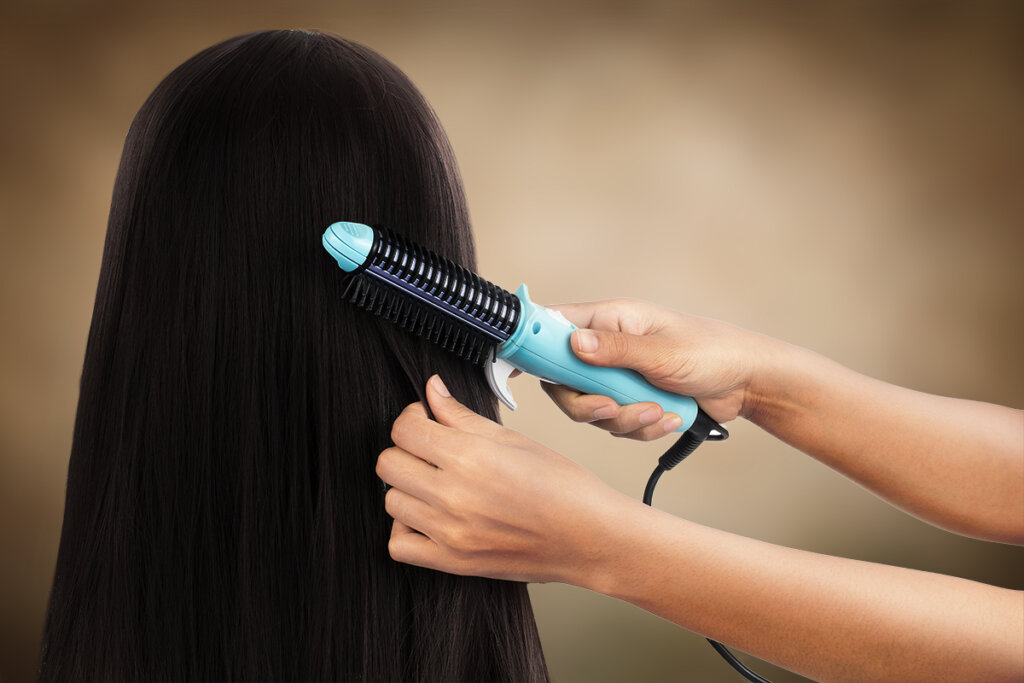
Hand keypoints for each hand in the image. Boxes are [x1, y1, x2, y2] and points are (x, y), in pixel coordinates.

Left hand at [376, 375, 634, 584]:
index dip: (411, 417)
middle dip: (406, 449)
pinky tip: (428, 515)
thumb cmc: (563, 487)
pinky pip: (398, 544)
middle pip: (389, 463)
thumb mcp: (513, 440)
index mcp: (471, 458)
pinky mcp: (452, 562)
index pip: (404, 430)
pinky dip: (406, 527)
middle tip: (429, 448)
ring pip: (391, 500)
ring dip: (407, 487)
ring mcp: (450, 533)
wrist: (589, 538)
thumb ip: (462, 416)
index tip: (424, 419)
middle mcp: (454, 496)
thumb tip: (432, 391)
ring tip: (435, 482)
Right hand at [543, 299, 775, 438]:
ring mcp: (618, 376)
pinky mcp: (632, 401)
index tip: (513, 368)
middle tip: (612, 409)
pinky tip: (668, 419)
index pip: (553, 326)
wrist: (747, 382)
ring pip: (591, 410)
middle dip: (588, 404)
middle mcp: (607, 346)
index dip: (530, 345)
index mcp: (610, 319)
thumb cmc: (712, 352)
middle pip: (564, 382)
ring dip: (623, 420)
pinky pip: (617, 425)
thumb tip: (573, 343)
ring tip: (658, 413)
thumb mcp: (664, 352)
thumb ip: (617, 350)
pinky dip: (641, 428)